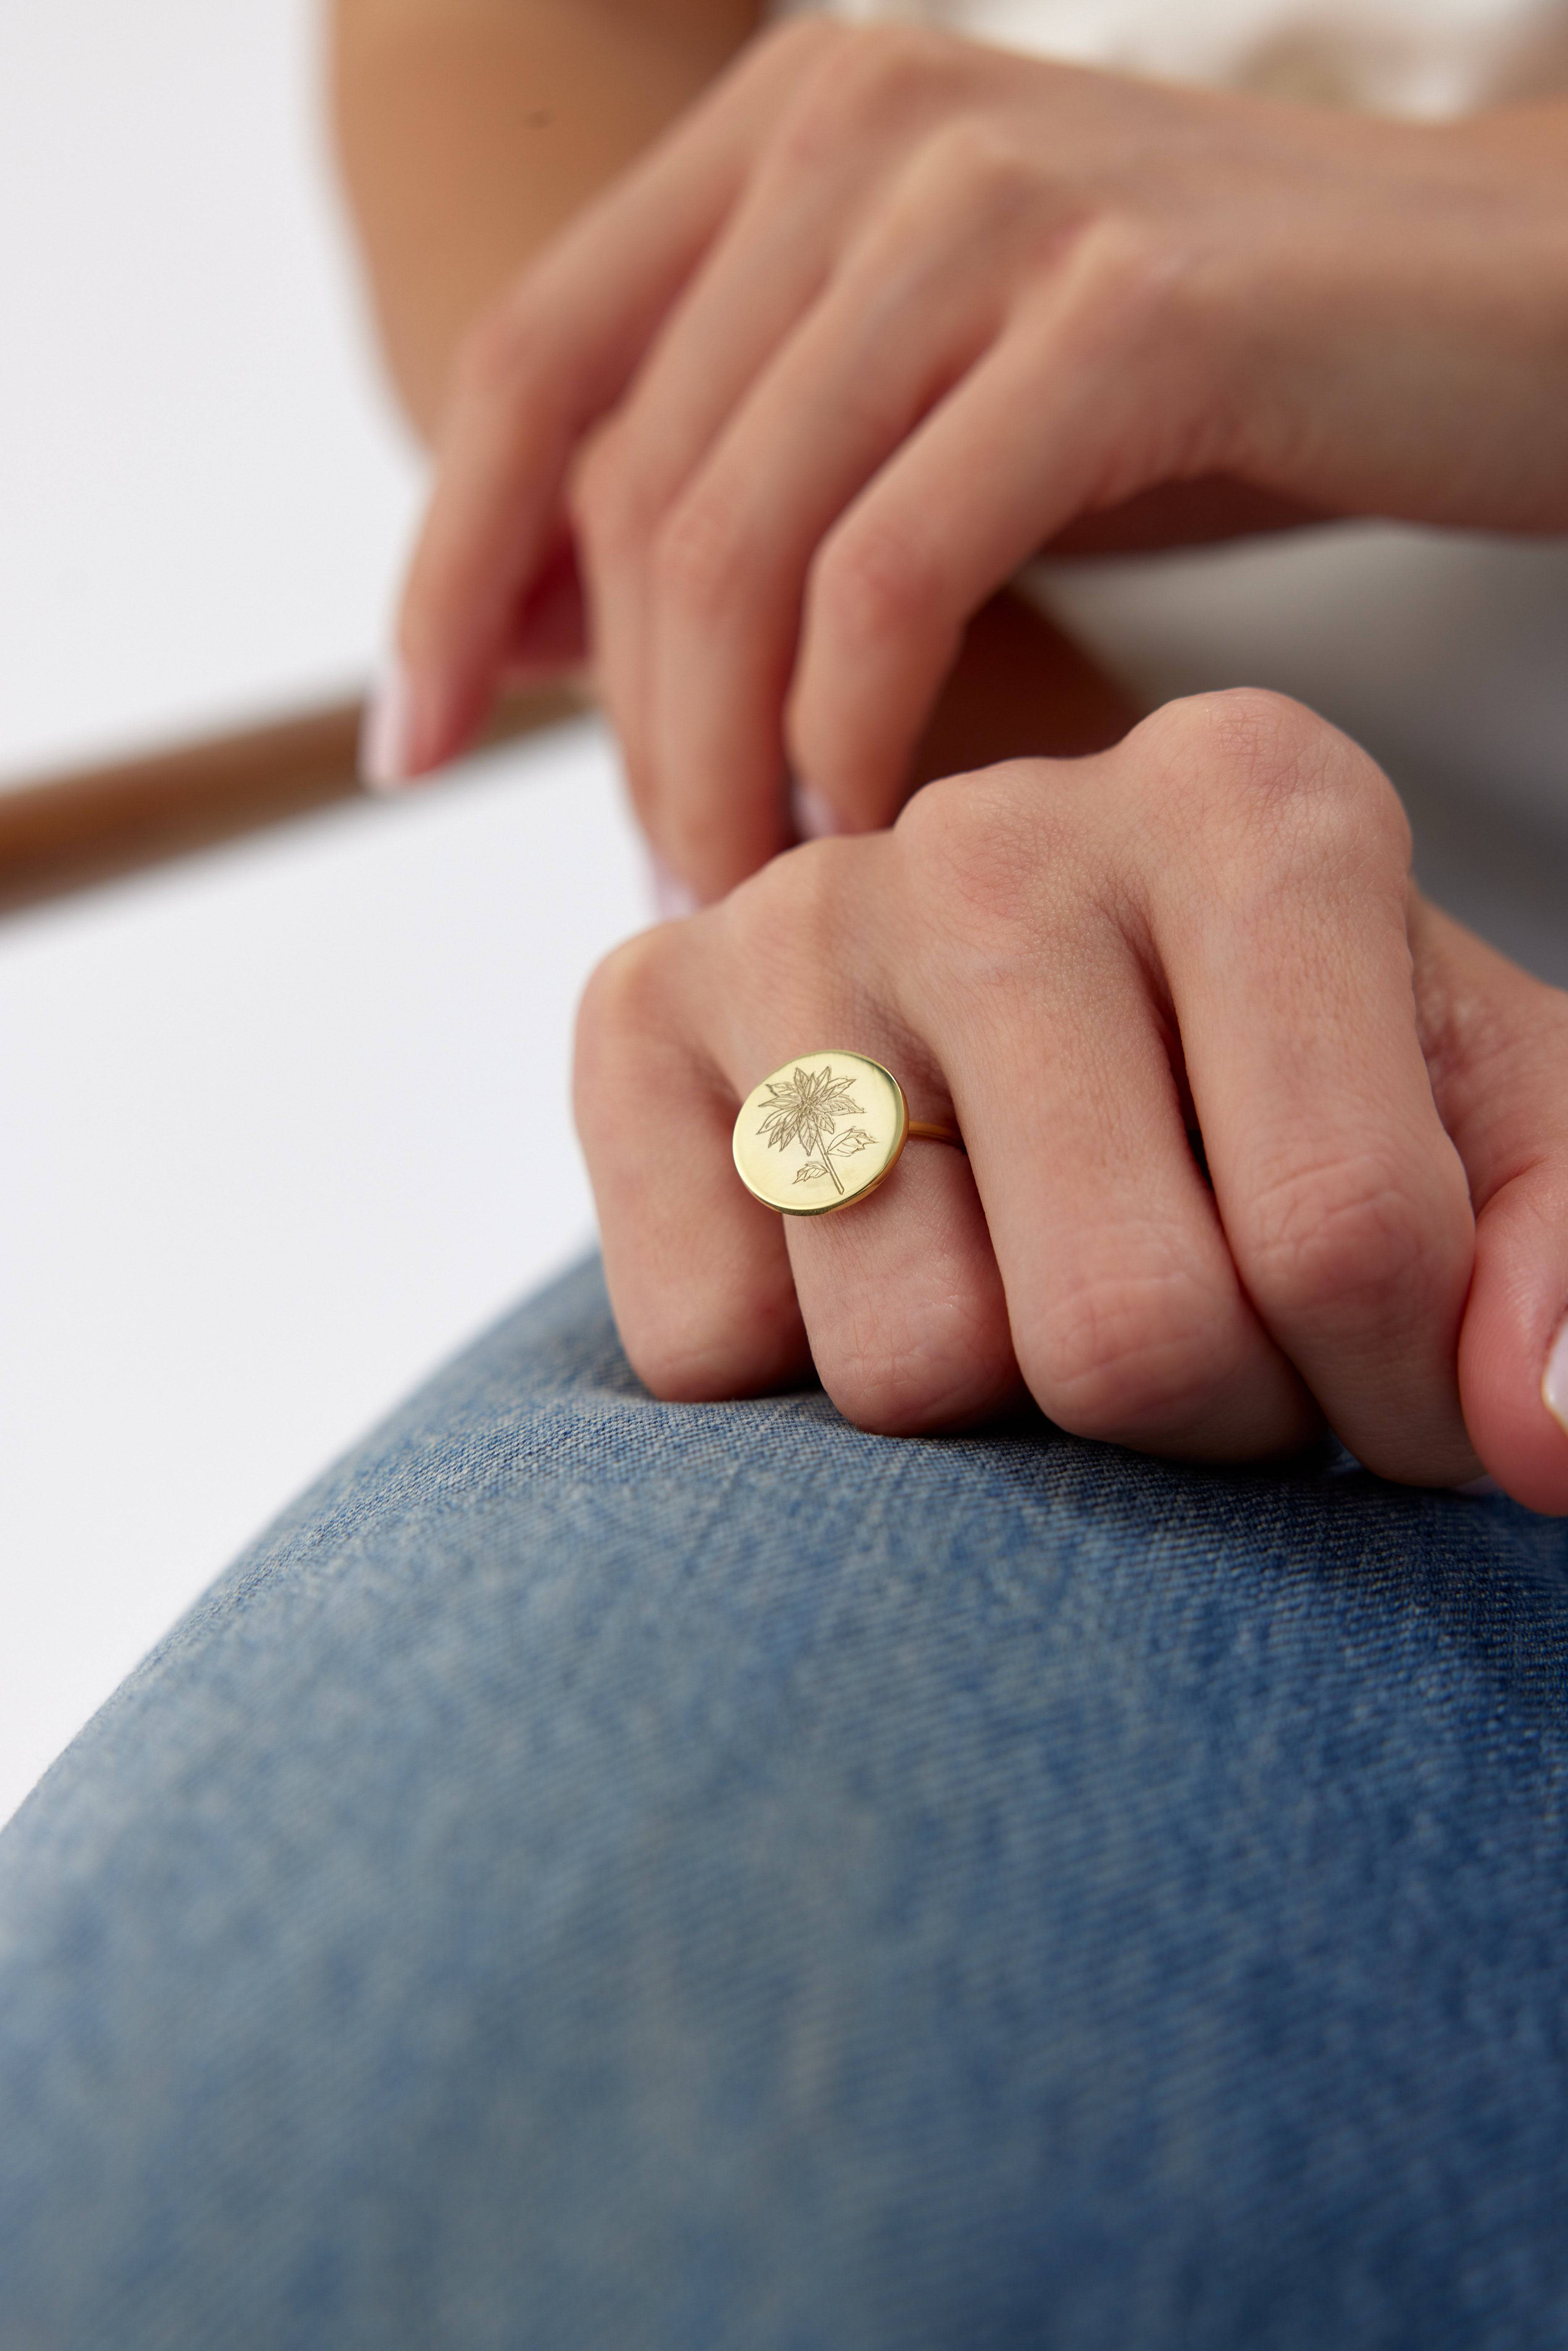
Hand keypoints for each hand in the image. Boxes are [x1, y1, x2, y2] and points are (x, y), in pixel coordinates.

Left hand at [384, 15, 1567, 896]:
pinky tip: (872, 816)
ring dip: (722, 752)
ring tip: (760, 885)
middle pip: (631, 478)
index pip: (532, 368)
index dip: (445, 573)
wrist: (1507, 312)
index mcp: (796, 121)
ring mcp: (999, 199)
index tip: (408, 749)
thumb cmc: (1217, 388)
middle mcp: (870, 118)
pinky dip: (854, 724)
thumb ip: (759, 466)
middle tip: (668, 887)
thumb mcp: (938, 404)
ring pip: (744, 538)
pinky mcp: (1130, 314)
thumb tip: (560, 623)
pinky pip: (897, 567)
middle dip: (615, 724)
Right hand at [575, 691, 1567, 1512]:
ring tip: (1028, 1286)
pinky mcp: (629, 1014)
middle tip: (1201, 1345)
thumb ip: (1566, 1267)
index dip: (1387, 1399)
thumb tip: (1536, 1436)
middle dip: (1193, 1421)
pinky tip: (871, 1254)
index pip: (1344, 1237)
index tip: (1379, 1386)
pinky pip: (715, 1349)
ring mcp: (793, 913)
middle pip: (1123, 1331)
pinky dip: (801, 1376)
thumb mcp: (1480, 1142)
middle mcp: (999, 827)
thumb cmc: (1283, 1086)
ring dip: (998, 1410)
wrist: (1036, 1024)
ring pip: (908, 1368)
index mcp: (1249, 801)